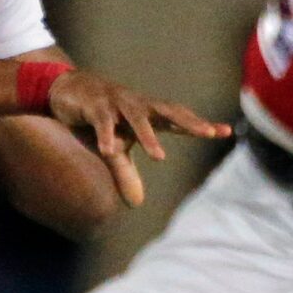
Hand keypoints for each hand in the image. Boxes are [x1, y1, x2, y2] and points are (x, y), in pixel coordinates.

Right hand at [45, 69, 230, 205]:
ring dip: (148, 136)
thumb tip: (136, 203)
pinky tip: (108, 150)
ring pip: (137, 118)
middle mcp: (138, 104)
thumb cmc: (99, 116)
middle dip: (189, 122)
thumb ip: (126, 171)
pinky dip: (106, 135)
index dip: (200, 125)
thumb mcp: (116, 146)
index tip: (225, 132)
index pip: (179, 118)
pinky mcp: (94, 105)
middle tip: (208, 132)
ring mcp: (117, 102)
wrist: (67, 88)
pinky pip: (103, 121)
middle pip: (168, 111)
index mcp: (147, 112)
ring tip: (159, 157)